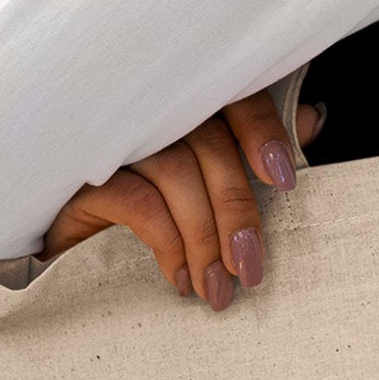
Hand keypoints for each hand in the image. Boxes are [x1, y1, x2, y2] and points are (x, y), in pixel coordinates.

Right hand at [40, 91, 323, 309]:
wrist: (66, 260)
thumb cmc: (146, 217)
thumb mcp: (207, 186)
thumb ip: (255, 148)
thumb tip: (312, 118)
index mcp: (179, 99)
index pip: (229, 91)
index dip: (262, 130)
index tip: (284, 180)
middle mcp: (143, 107)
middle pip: (206, 140)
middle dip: (237, 211)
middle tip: (250, 269)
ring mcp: (107, 136)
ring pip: (174, 170)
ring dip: (203, 237)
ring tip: (214, 288)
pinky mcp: (76, 173)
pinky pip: (136, 198)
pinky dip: (166, 241)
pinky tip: (176, 277)